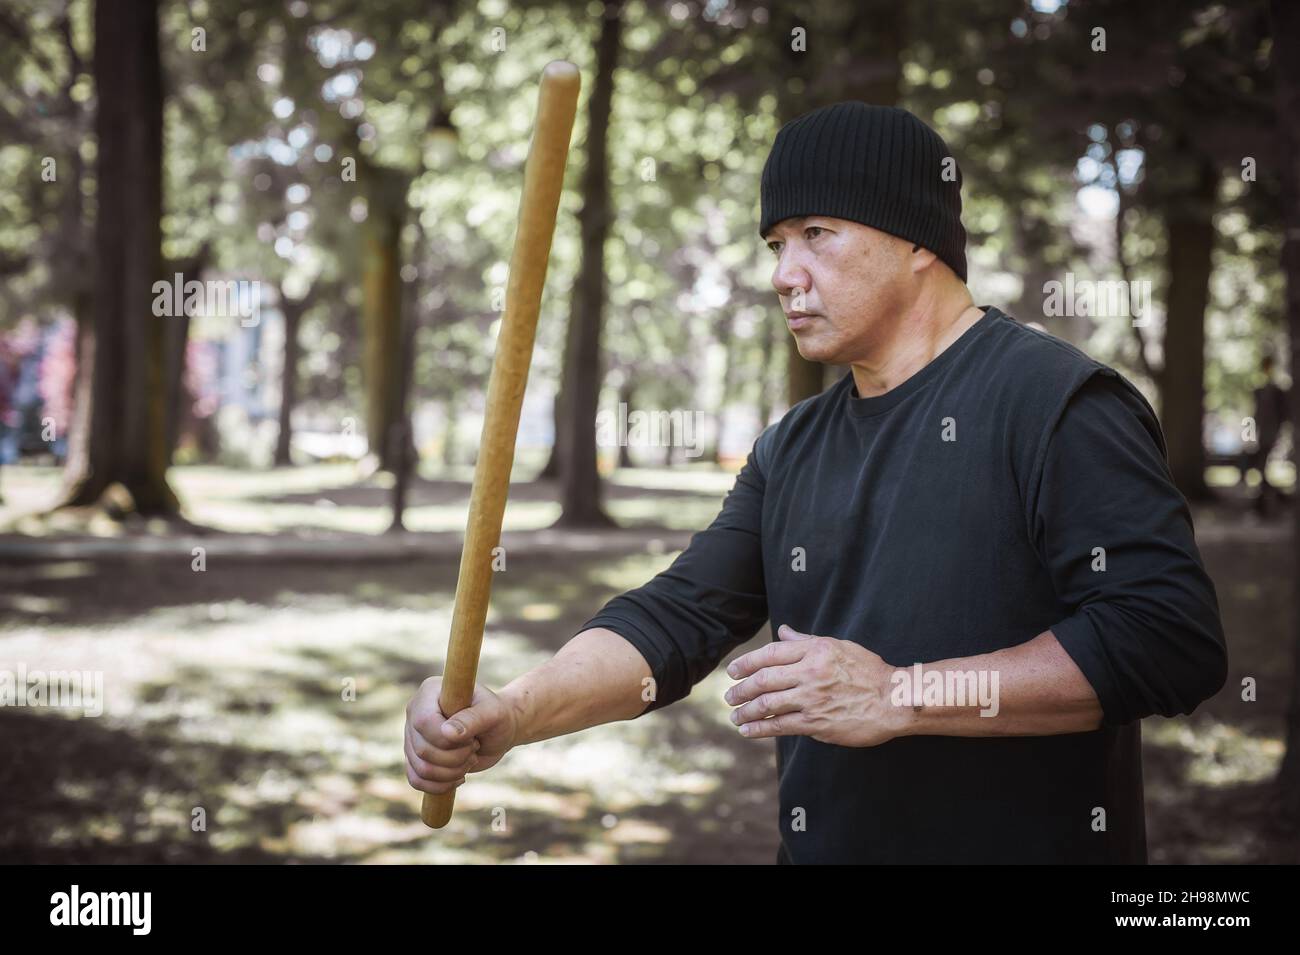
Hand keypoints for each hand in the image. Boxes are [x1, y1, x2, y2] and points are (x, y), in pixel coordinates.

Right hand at [404, 676, 519, 794]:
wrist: (498, 731)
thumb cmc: (498, 716)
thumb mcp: (493, 713)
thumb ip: (472, 719)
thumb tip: (446, 732)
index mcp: (430, 692)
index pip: (423, 722)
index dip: (447, 739)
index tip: (472, 738)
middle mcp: (415, 712)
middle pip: (422, 749)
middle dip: (455, 757)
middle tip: (474, 747)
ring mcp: (413, 736)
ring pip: (421, 768)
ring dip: (451, 772)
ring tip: (469, 759)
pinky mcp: (416, 757)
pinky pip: (416, 780)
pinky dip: (440, 785)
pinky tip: (459, 776)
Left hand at [723, 624, 905, 746]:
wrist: (894, 700)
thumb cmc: (869, 671)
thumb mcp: (838, 646)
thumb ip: (806, 641)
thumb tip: (783, 631)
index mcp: (815, 650)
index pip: (771, 654)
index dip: (747, 662)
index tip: (732, 671)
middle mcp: (810, 673)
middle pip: (764, 679)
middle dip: (741, 688)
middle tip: (729, 695)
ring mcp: (812, 699)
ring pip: (767, 704)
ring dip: (745, 711)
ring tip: (734, 715)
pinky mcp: (816, 723)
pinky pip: (780, 725)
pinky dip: (760, 728)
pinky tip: (748, 730)